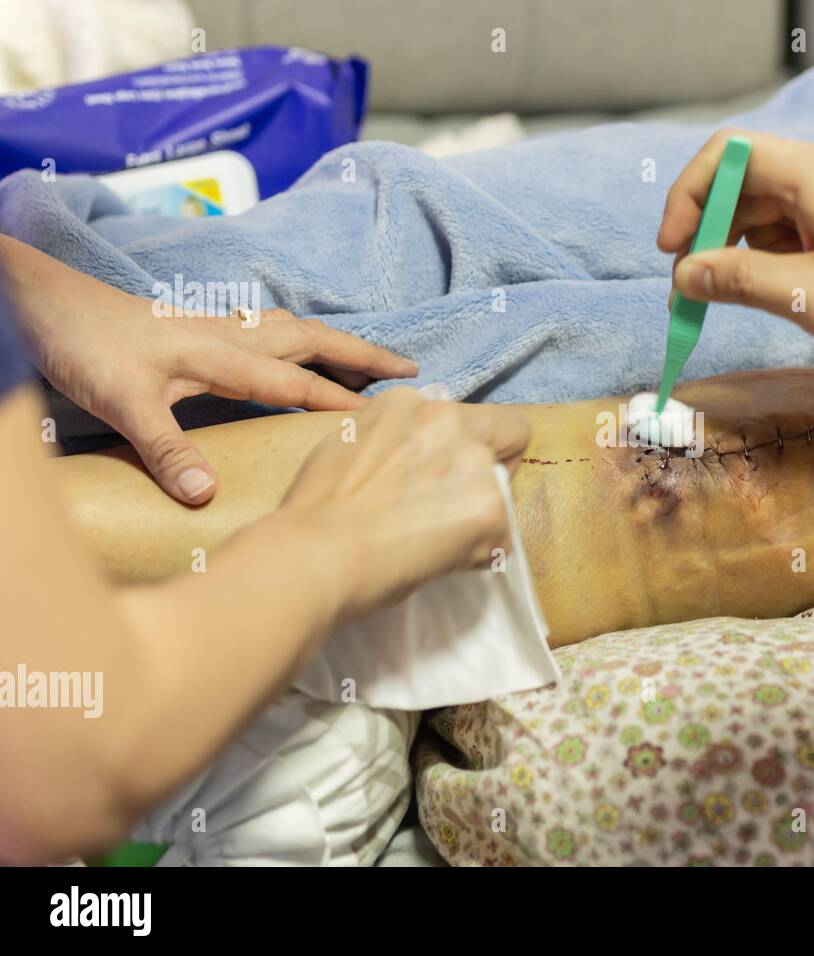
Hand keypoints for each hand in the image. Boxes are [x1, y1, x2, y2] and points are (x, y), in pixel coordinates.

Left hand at [1, 236, 415, 504]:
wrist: (43, 298)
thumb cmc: (82, 345)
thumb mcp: (120, 402)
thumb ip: (165, 447)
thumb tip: (207, 496)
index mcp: (220, 354)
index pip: (297, 382)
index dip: (341, 401)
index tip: (386, 418)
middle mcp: (229, 335)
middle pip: (313, 340)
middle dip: (364, 355)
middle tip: (411, 368)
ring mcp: (217, 327)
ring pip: (295, 330)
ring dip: (337, 343)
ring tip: (371, 362)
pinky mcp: (201, 327)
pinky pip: (271, 330)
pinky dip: (303, 337)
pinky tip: (300, 351)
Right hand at [283, 388, 531, 617]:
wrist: (318, 552)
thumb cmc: (316, 511)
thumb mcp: (353, 445)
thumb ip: (397, 442)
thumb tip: (415, 463)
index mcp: (411, 403)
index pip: (469, 411)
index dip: (473, 443)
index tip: (453, 472)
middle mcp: (449, 420)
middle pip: (507, 432)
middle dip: (494, 465)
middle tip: (456, 504)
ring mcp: (475, 461)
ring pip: (503, 487)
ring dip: (479, 511)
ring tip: (433, 538)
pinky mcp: (491, 506)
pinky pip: (500, 533)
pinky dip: (478, 550)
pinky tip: (438, 558)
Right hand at [658, 130, 813, 358]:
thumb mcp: (813, 299)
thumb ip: (741, 281)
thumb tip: (687, 276)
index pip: (732, 153)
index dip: (690, 195)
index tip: (672, 248)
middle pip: (749, 181)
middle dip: (713, 231)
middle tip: (691, 290)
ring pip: (771, 205)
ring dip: (743, 247)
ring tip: (733, 296)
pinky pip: (798, 220)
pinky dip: (774, 251)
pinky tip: (775, 287)